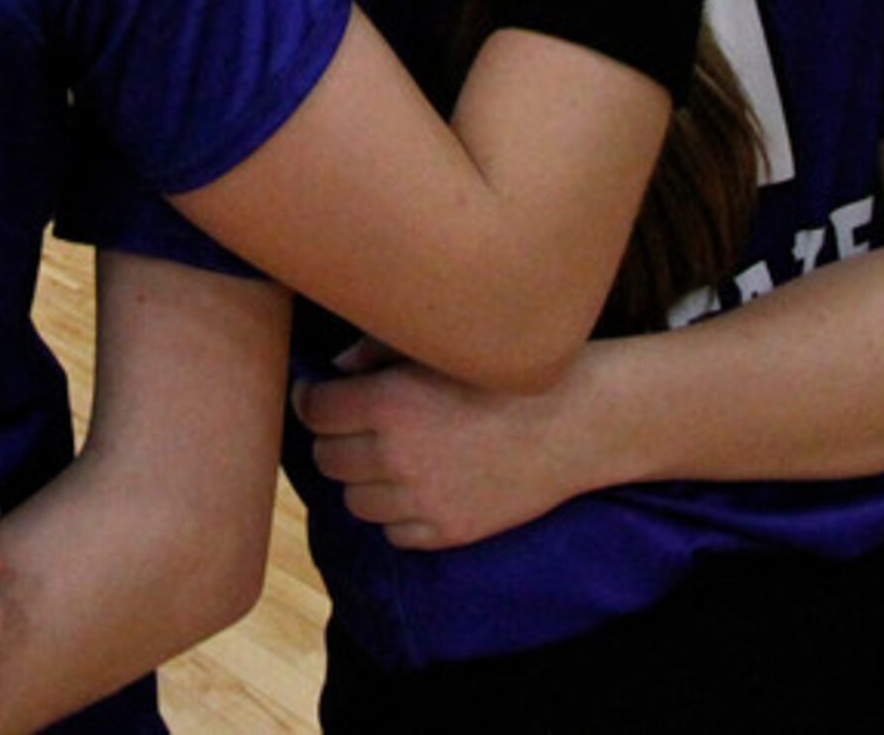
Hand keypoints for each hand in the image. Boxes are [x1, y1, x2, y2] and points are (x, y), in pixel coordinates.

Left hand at [297, 363, 594, 549]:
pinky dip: (396, 514)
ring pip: (354, 501)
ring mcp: (420, 500)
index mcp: (386, 403)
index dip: (313, 400)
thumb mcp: (436, 349)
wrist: (571, 424)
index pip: (314, 411)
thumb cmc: (503, 377)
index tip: (320, 396)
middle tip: (354, 427)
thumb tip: (333, 370)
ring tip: (388, 461)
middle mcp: (394, 456)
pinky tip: (417, 490)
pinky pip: (392, 533)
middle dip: (335, 440)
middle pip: (326, 458)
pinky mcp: (446, 532)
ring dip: (363, 480)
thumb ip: (374, 352)